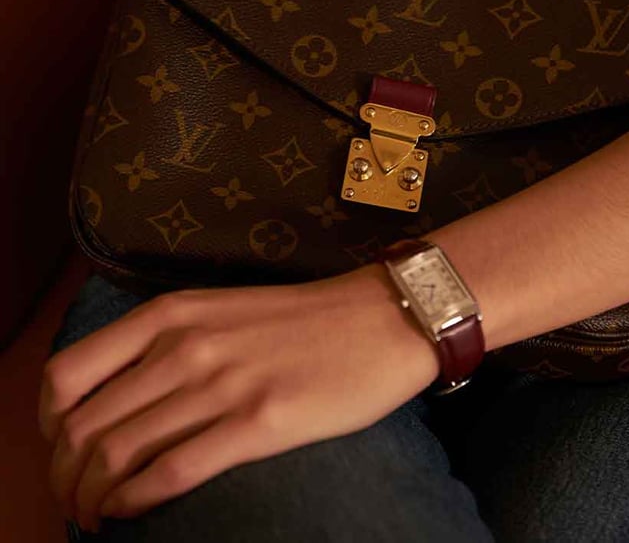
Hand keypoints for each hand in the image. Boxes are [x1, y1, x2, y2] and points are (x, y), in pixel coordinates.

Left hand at [39, 266, 437, 532]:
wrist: (380, 318)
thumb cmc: (300, 321)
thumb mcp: (218, 310)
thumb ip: (165, 342)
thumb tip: (116, 399)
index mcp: (170, 314)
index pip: (66, 376)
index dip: (48, 427)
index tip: (63, 450)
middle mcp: (184, 345)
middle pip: (81, 428)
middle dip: (63, 478)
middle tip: (75, 499)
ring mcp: (220, 384)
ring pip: (115, 455)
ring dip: (91, 500)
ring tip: (96, 517)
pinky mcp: (258, 423)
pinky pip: (169, 474)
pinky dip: (134, 503)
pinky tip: (132, 512)